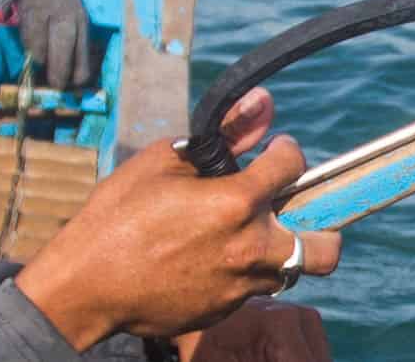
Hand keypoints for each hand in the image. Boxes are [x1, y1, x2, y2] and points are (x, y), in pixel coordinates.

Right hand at [14, 89, 340, 348]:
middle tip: (288, 209)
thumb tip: (263, 101)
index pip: (292, 165)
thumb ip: (225, 135)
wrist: (88, 284)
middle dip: (320, 225)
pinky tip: (206, 257)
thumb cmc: (118, 214)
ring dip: (277, 248)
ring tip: (242, 233)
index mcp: (236, 202)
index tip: (274, 151)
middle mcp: (251, 248)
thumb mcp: (164, 161)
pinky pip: (253, 289)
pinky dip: (242, 270)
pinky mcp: (227, 311)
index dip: (284, 151)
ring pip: (292, 270)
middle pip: (326, 247)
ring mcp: (242, 286)